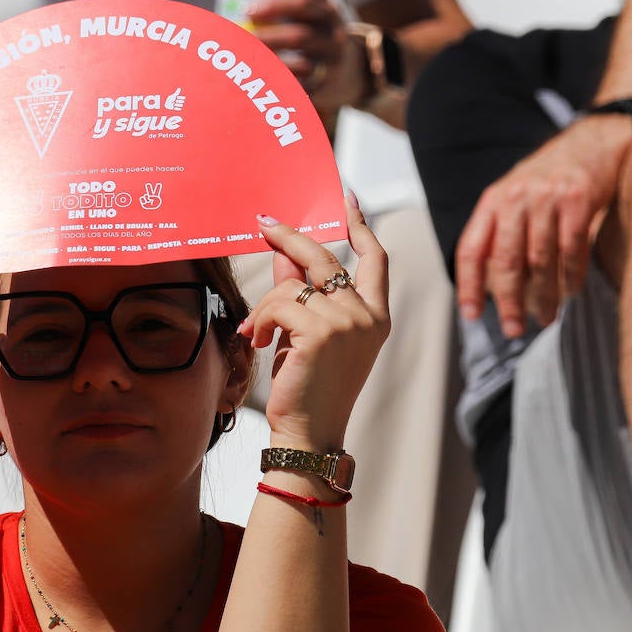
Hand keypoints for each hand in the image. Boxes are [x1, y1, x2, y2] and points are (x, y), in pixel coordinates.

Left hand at [237, 194, 388, 451]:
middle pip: (325, 257)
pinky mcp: (322, 331)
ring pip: (291, 285)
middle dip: (290, 236)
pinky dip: (259, 321)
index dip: (360, 226)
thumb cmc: (309, 387)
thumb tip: (286, 253)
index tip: (347, 199)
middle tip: (264, 223)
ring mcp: (348, 321)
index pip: (376, 259)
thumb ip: (303, 293)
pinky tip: (257, 342)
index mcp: (375, 316)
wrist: (308, 432)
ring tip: (256, 333)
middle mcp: (367, 315)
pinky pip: (278, 304)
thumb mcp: (308, 333)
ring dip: (265, 306)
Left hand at [247, 0, 365, 111]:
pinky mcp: (326, 89)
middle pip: (300, 36)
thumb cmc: (316, 41)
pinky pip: (299, 88)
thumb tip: (244, 18)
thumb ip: (283, 16)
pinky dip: (278, 84)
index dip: (274, 5)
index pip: (303, 2)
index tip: (249, 12)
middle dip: (268, 39)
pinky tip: (259, 81)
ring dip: (271, 65)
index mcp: (328, 14)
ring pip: (300, 66)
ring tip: (248, 64)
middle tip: (243, 43)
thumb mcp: (311, 21)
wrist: (353, 72)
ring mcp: (333, 65)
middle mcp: (334, 38)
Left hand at [456, 118, 627, 336]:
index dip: (468, 285)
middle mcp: (516, 198)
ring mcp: (548, 198)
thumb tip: (491, 283)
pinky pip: (572, 250)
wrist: (593, 139)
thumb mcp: (515, 194)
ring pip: (540, 261)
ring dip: (543, 296)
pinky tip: (572, 293)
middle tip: (513, 329)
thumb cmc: (551, 175)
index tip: (470, 314)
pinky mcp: (579, 200)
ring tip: (545, 318)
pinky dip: (571, 277)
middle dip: (508, 302)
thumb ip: (501, 230)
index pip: (472, 249)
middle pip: (505, 261)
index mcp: (493, 200)